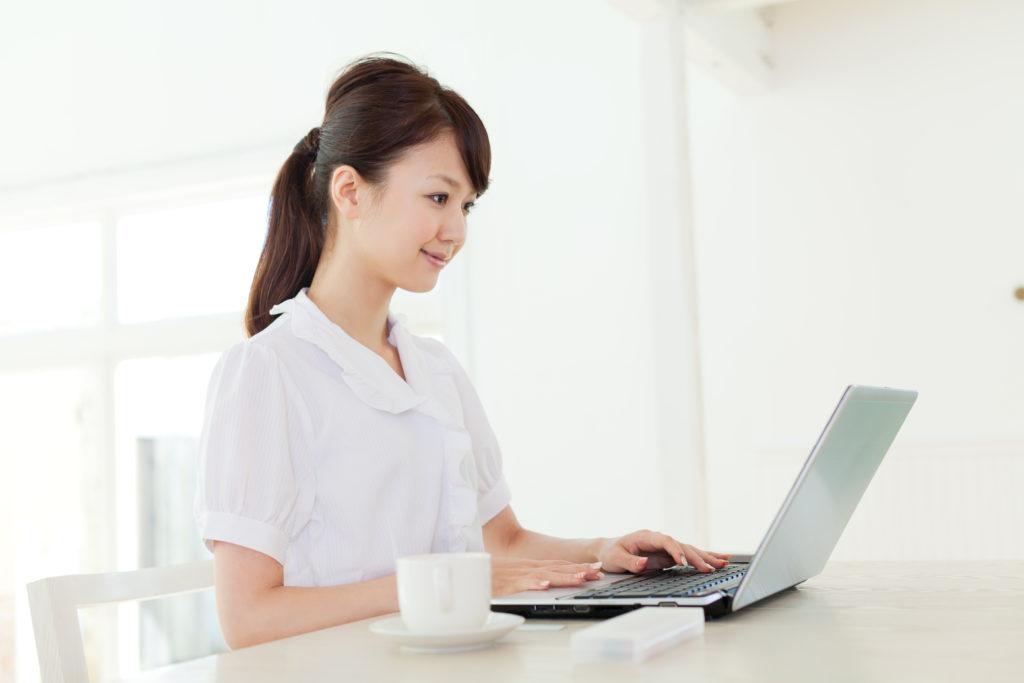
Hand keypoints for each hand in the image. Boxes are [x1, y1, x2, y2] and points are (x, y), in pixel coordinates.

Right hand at [491, 556, 604, 596]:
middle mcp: (524, 568)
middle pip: (556, 568)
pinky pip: (521, 583)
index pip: (556, 566)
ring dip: (564, 576)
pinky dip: (534, 583)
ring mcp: (515, 575)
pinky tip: (546, 585)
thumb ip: (526, 580)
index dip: (576, 567)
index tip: (595, 569)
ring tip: (582, 577)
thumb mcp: (510, 577)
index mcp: (527, 567)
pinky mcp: (504, 584)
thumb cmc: (485, 577)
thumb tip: (543, 584)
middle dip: (578, 570)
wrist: (462, 573)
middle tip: (599, 573)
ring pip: (544, 575)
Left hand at [596, 530, 730, 573]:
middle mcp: (660, 539)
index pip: (666, 541)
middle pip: (682, 545)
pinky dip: (703, 557)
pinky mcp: (670, 554)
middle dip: (698, 556)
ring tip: (724, 563)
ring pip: (690, 550)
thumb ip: (631, 562)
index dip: (676, 551)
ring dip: (706, 557)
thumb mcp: (616, 558)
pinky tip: (719, 559)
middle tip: (713, 567)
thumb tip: (644, 564)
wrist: (609, 549)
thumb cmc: (612, 553)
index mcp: (647, 536)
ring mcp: (666, 546)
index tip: (683, 563)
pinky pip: (689, 555)